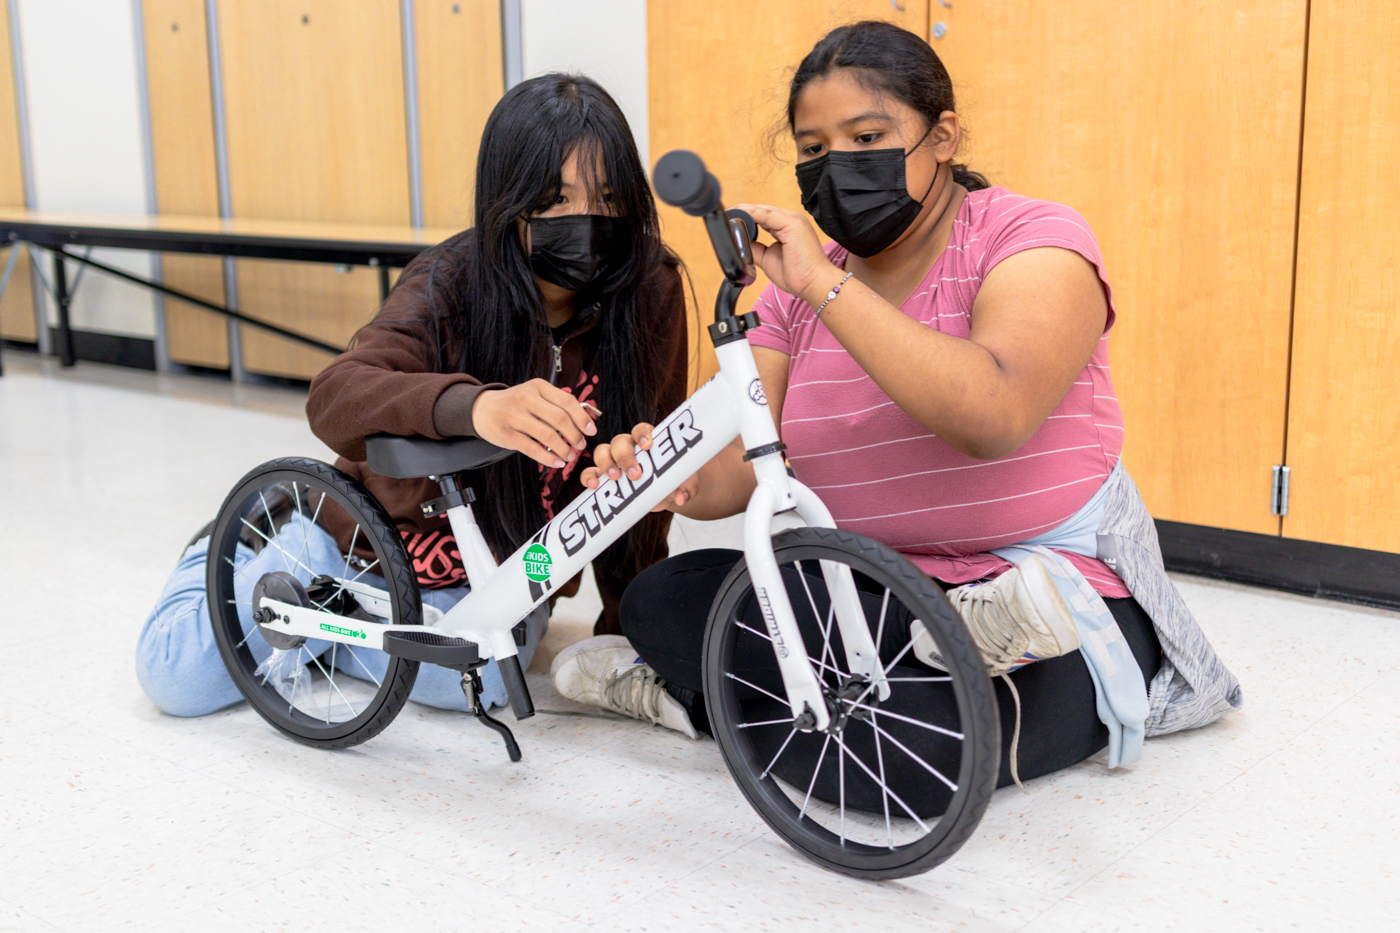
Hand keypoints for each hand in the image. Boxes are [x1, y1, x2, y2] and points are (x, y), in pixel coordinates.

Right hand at [471, 379, 597, 467]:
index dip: (582, 418)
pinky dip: (548, 458)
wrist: (482, 409)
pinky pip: (532, 448)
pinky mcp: (506, 434)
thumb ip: (555, 403)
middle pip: (559, 419)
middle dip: (575, 435)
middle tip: (580, 445)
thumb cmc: (515, 403)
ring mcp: (514, 416)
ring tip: (569, 456)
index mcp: (538, 387)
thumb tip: (583, 420)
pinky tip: (556, 462)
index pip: (567, 401)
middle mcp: (526, 398)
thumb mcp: (534, 394)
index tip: (591, 430)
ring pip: (547, 435)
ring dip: (563, 449)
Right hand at [582, 423, 698, 511]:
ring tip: (615, 479)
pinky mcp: (604, 477)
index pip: (641, 429)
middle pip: (620, 442)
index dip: (642, 434)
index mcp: (648, 441)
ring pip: (602, 452)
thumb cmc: (675, 479)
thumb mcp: (686, 481)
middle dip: (625, 457)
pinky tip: (594, 486)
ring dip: (606, 464)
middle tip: (635, 475)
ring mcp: (613, 460)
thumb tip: (682, 497)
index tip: (647, 446)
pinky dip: (589, 477)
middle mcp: (628, 447)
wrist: (666, 493)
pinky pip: (590, 472)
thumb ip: (688, 486)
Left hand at [731, 203, 841, 301]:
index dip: (745, 216)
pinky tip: (740, 215)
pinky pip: (767, 215)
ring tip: (729, 213)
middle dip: (742, 211)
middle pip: (762, 211)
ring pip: (763, 210)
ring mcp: (793, 220)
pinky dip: (752, 214)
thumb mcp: (768, 259)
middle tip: (725, 214)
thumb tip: (740, 243)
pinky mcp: (792, 224)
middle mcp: (791, 220)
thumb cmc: (798, 275)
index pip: (762, 216)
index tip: (730, 219)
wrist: (814, 284)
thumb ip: (755, 248)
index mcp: (787, 227)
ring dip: (744, 211)